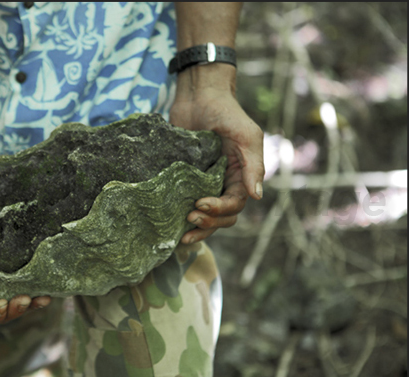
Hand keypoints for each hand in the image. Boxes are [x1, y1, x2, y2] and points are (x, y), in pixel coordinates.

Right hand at [0, 205, 50, 327]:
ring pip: (18, 299)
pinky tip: (47, 287)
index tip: (1, 304)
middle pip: (5, 311)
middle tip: (24, 299)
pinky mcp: (12, 266)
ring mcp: (0, 281)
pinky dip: (36, 285)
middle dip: (16, 309)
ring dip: (31, 303)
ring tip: (42, 299)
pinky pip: (26, 279)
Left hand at [169, 66, 263, 243]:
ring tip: (181, 233)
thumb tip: (257, 197)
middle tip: (189, 219)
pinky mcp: (183, 179)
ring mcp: (203, 183)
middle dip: (208, 223)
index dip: (220, 209)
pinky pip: (183, 203)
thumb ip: (253, 165)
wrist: (198, 95)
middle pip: (222, 217)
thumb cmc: (226, 111)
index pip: (234, 204)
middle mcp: (224, 183)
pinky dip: (179, 217)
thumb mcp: (246, 135)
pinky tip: (168, 225)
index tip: (200, 204)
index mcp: (241, 176)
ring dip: (197, 228)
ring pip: (205, 216)